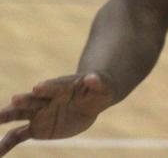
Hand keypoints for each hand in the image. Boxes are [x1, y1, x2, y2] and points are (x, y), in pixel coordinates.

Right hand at [0, 73, 115, 154]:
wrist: (90, 100)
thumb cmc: (98, 89)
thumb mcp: (103, 85)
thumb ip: (98, 82)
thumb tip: (92, 78)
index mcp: (62, 86)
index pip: (53, 86)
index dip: (47, 87)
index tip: (37, 88)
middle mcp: (45, 99)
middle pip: (32, 99)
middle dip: (23, 100)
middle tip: (14, 100)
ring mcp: (38, 113)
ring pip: (18, 115)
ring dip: (4, 118)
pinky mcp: (36, 128)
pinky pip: (17, 136)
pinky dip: (5, 144)